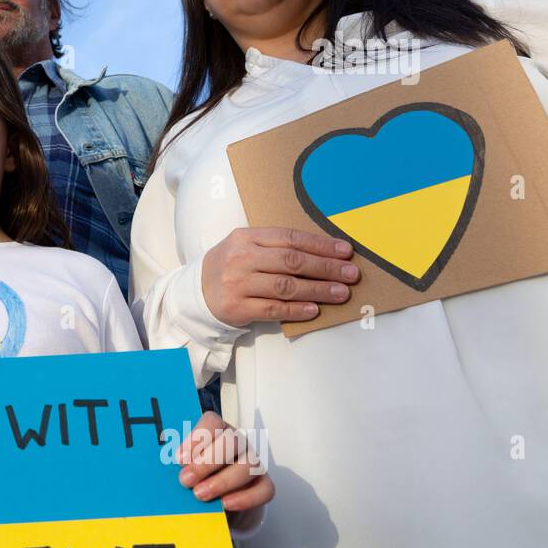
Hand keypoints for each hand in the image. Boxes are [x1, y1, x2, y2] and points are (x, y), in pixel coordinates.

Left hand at [176, 411, 273, 524]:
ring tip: (200, 495)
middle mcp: (237, 443)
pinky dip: (246, 498)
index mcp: (216, 432)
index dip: (196, 438)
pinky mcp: (263, 484)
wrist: (218, 501)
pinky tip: (226, 504)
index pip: (212, 422)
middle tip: (186, 480)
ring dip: (222, 481)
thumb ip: (182, 465)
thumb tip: (175, 469)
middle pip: (232, 442)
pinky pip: (264, 489)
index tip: (179, 459)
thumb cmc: (198, 477)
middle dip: (206, 462)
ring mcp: (253, 462)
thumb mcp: (185, 467)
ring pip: (248, 465)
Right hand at [202, 227, 358, 326]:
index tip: (345, 251)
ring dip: (318, 290)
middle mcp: (241, 258)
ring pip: (286, 286)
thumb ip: (277, 247)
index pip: (290, 238)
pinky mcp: (236, 307)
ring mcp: (237, 283)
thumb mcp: (247, 247)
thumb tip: (324, 254)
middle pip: (292, 261)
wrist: (196, 292)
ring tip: (341, 293)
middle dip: (326, 268)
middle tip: (351, 274)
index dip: (321, 245)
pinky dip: (297, 310)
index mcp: (246, 237)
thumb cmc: (231, 267)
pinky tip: (315, 310)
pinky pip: (273, 309)